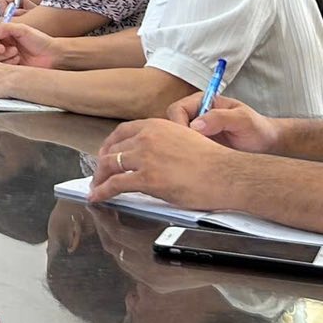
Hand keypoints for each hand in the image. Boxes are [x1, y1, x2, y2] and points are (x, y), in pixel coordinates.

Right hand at [0, 21, 62, 66]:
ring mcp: (8, 55)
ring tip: (16, 53)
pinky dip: (8, 63)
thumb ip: (7, 28)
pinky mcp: (11, 66)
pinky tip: (18, 60)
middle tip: (3, 49)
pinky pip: (2, 66)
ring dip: (4, 55)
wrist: (52, 55)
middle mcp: (6, 44)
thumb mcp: (23, 30)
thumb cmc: (40, 40)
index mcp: (7, 33)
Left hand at [89, 118, 245, 207]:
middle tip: (99, 172)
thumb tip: (155, 155)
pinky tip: (97, 196)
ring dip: (99, 178)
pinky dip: (102, 191)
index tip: (106, 152)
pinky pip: (116, 184)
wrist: (227, 174)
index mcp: (157, 125)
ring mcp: (146, 157)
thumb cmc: (214, 162)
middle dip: (103, 162)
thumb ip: (165, 143)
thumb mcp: (185, 139)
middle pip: (113, 148)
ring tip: (96, 187)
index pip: (123, 132)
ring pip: (110, 165)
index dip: (111, 144)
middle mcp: (148, 137)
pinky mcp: (148, 178)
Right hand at [165, 91, 280, 153]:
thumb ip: (221, 118)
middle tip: (190, 154)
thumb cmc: (257, 129)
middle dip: (176, 139)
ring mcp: (195, 134)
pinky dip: (186, 160)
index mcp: (202, 102)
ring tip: (196, 161)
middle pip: (170, 125)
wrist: (268, 146)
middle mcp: (195, 116)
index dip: (177, 124)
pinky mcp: (198, 149)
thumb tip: (195, 125)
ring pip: (174, 141)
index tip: (187, 139)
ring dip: (181, 151)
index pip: (177, 109)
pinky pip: (184, 154)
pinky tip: (198, 168)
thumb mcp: (243, 120)